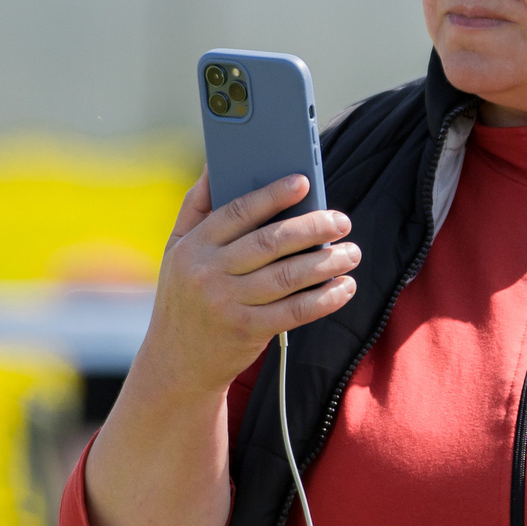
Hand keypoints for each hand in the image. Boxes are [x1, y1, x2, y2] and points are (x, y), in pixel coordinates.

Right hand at [132, 172, 357, 399]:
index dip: (272, 195)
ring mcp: (227, 304)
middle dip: (312, 228)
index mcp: (192, 247)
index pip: (237, 212)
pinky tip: (344, 287)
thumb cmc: (184, 297)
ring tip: (351, 252)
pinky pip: (295, 311)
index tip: (303, 183)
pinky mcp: (248, 331)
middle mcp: (207, 273)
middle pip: (270, 242)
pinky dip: (325, 298)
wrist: (176, 362)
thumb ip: (195, 207)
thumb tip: (214, 163)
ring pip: (288, 276)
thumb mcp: (176, 250)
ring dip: (326, 262)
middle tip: (341, 221)